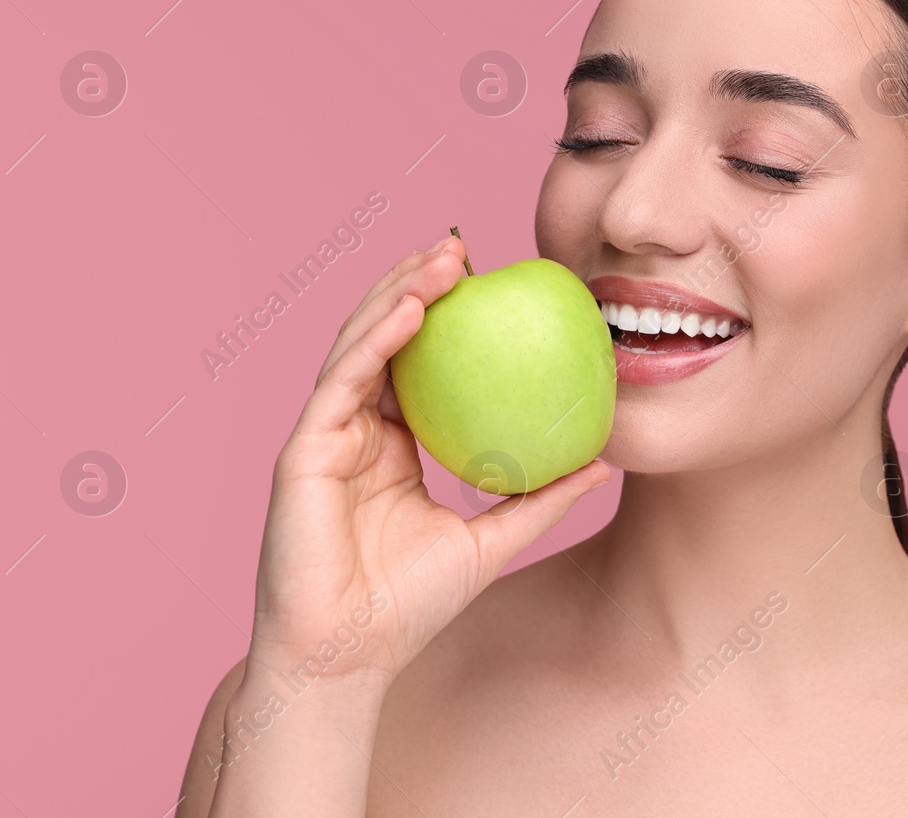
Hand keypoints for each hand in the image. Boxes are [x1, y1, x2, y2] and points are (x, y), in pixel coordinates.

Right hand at [244, 237, 609, 687]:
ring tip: (443, 258)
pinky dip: (374, 342)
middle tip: (466, 247)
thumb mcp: (493, 540)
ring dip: (399, 294)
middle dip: (420, 285)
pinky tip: (409, 310)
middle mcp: (355, 431)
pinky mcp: (302, 451)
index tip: (491, 280)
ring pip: (360, 346)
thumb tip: (604, 461)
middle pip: (385, 339)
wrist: (348, 660)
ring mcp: (326, 437)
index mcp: (392, 446)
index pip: (420, 364)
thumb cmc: (410, 608)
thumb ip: (540, 498)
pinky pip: (342, 383)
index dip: (448, 317)